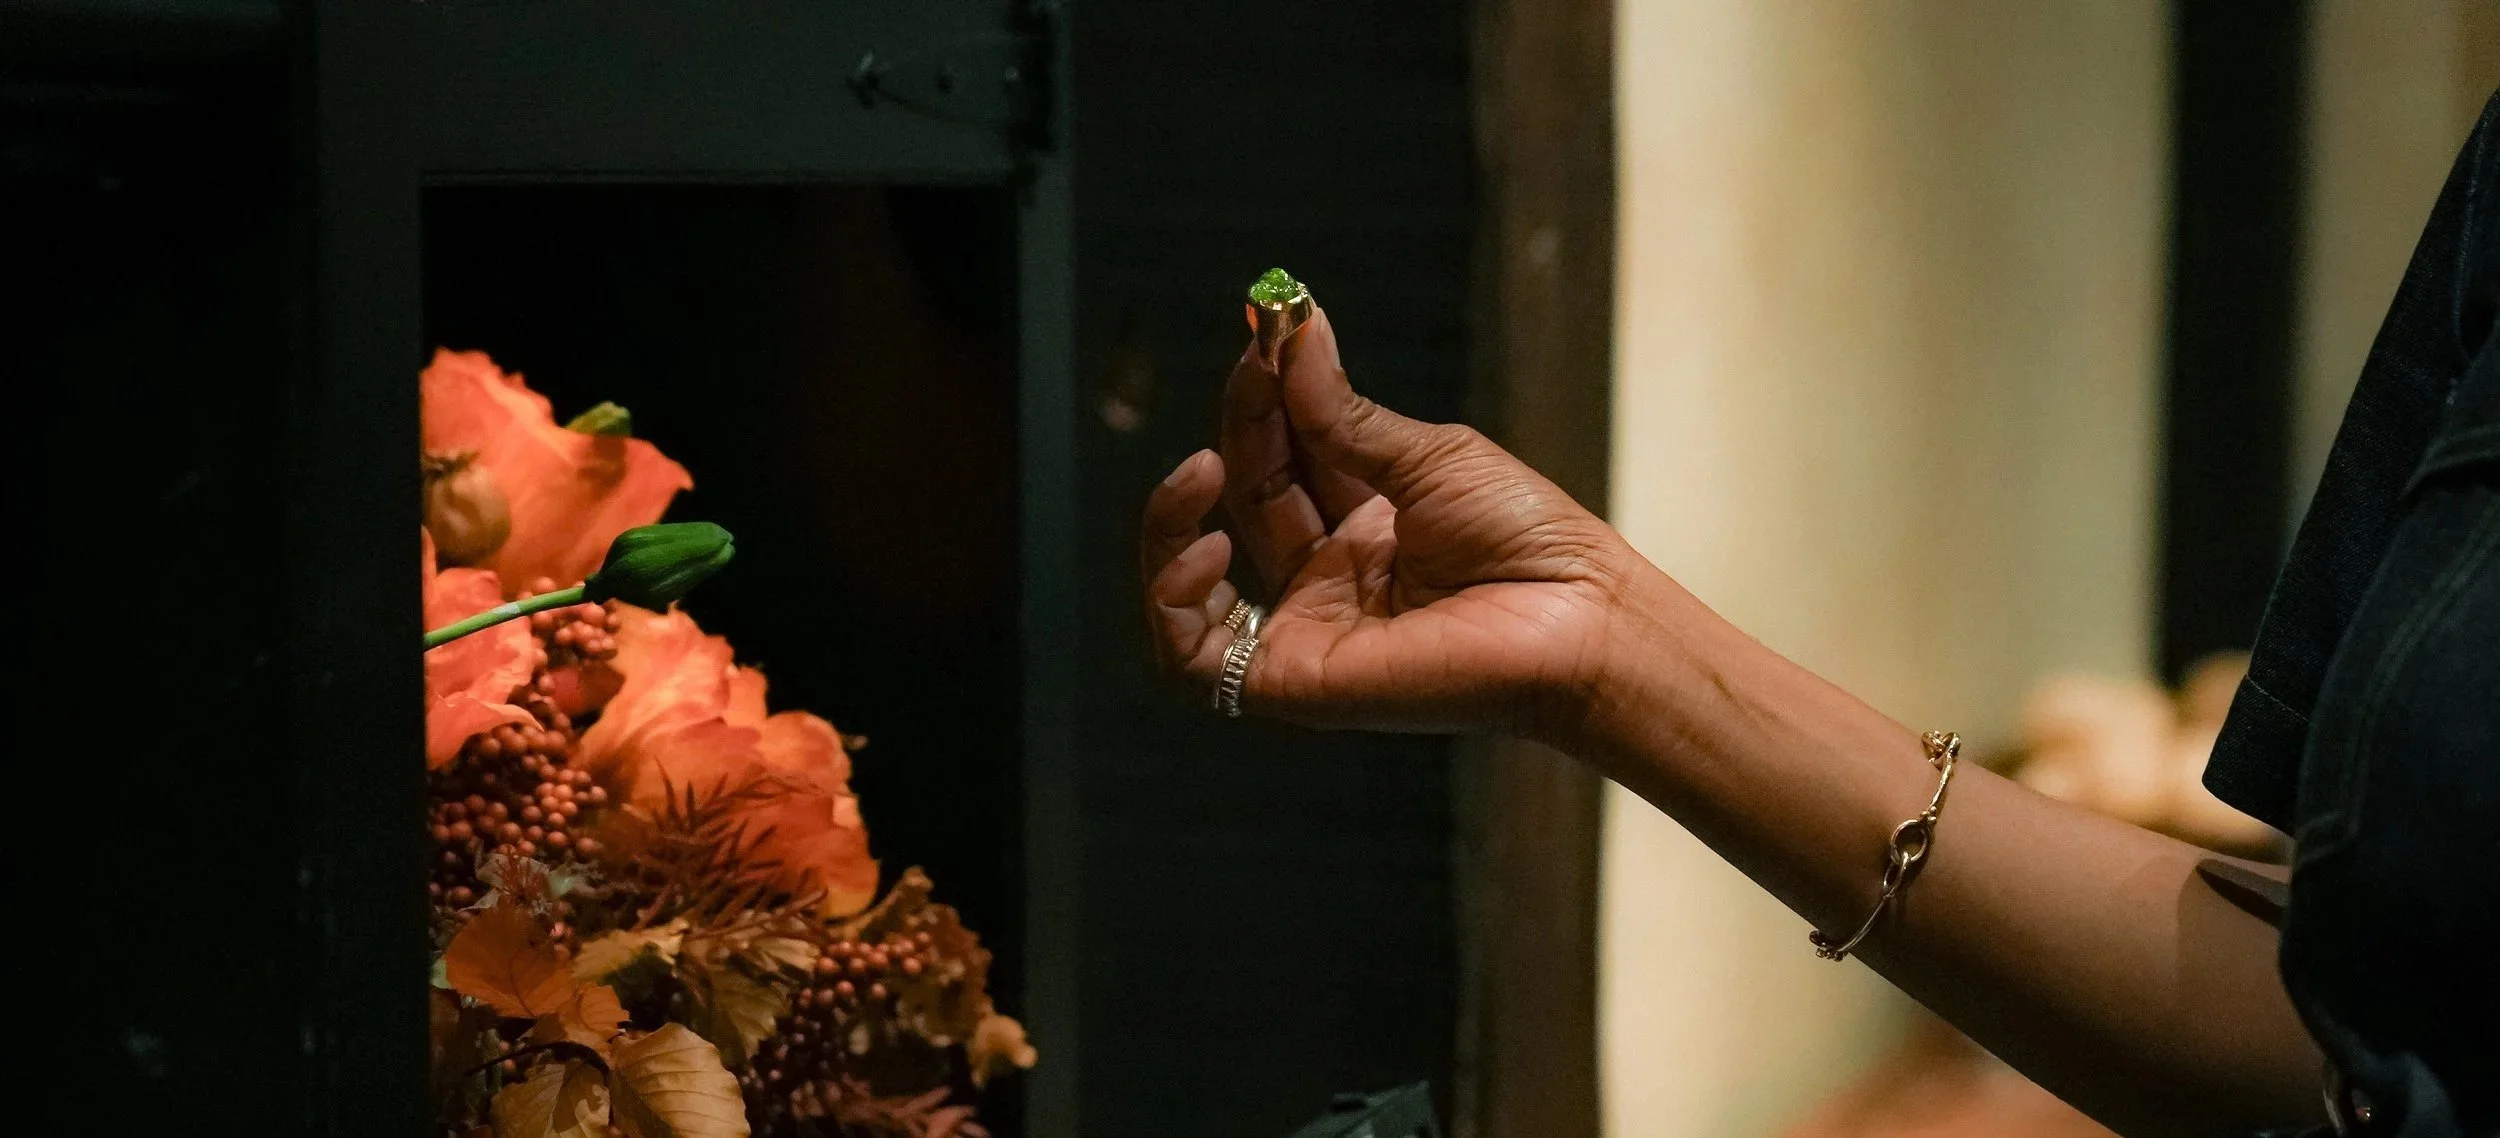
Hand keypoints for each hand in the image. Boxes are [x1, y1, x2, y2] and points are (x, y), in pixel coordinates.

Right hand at [1139, 305, 1652, 735]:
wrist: (1578, 619)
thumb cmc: (1531, 543)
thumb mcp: (1429, 458)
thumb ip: (1344, 415)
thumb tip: (1292, 336)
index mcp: (1366, 526)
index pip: (1284, 456)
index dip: (1266, 397)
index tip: (1269, 332)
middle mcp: (1330, 578)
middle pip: (1248, 496)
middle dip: (1243, 426)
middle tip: (1257, 363)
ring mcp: (1310, 628)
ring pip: (1194, 581)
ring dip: (1175, 517)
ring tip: (1204, 465)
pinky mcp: (1295, 678)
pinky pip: (1193, 657)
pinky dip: (1174, 600)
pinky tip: (1206, 545)